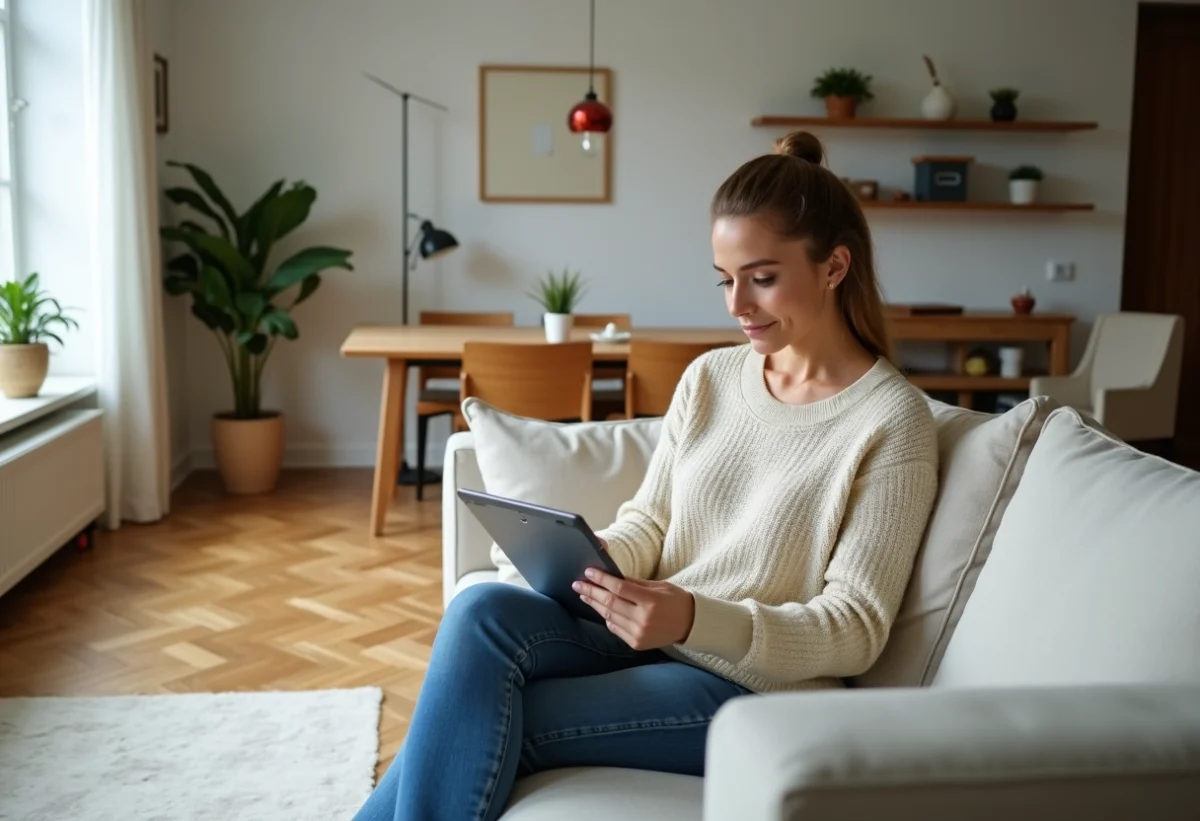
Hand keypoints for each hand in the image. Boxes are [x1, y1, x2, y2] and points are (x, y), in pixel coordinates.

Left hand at [573, 568, 694, 650]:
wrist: (691, 624)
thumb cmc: (675, 600)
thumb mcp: (657, 586)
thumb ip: (633, 584)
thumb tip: (610, 578)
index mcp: (650, 601)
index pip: (619, 588)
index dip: (601, 580)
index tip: (588, 572)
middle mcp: (643, 619)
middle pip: (610, 603)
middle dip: (591, 592)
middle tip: (577, 584)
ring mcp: (639, 634)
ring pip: (609, 617)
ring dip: (594, 605)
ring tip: (584, 595)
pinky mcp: (636, 643)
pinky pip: (615, 629)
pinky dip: (606, 618)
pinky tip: (600, 609)